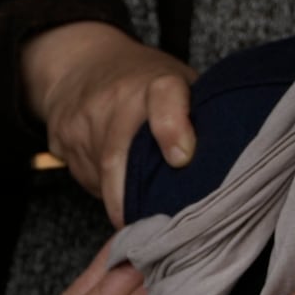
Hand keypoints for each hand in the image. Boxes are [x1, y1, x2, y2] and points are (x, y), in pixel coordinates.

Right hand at [21, 21, 197, 227]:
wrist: (79, 63)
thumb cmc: (143, 79)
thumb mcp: (180, 83)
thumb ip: (199, 116)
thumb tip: (232, 165)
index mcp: (155, 81)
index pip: (164, 97)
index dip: (171, 128)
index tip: (181, 160)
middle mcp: (114, 98)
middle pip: (119, 158)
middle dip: (133, 201)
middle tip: (154, 231)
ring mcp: (82, 119)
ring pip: (102, 177)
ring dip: (122, 200)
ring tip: (142, 212)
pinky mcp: (61, 138)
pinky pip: (86, 178)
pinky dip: (104, 191)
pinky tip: (117, 188)